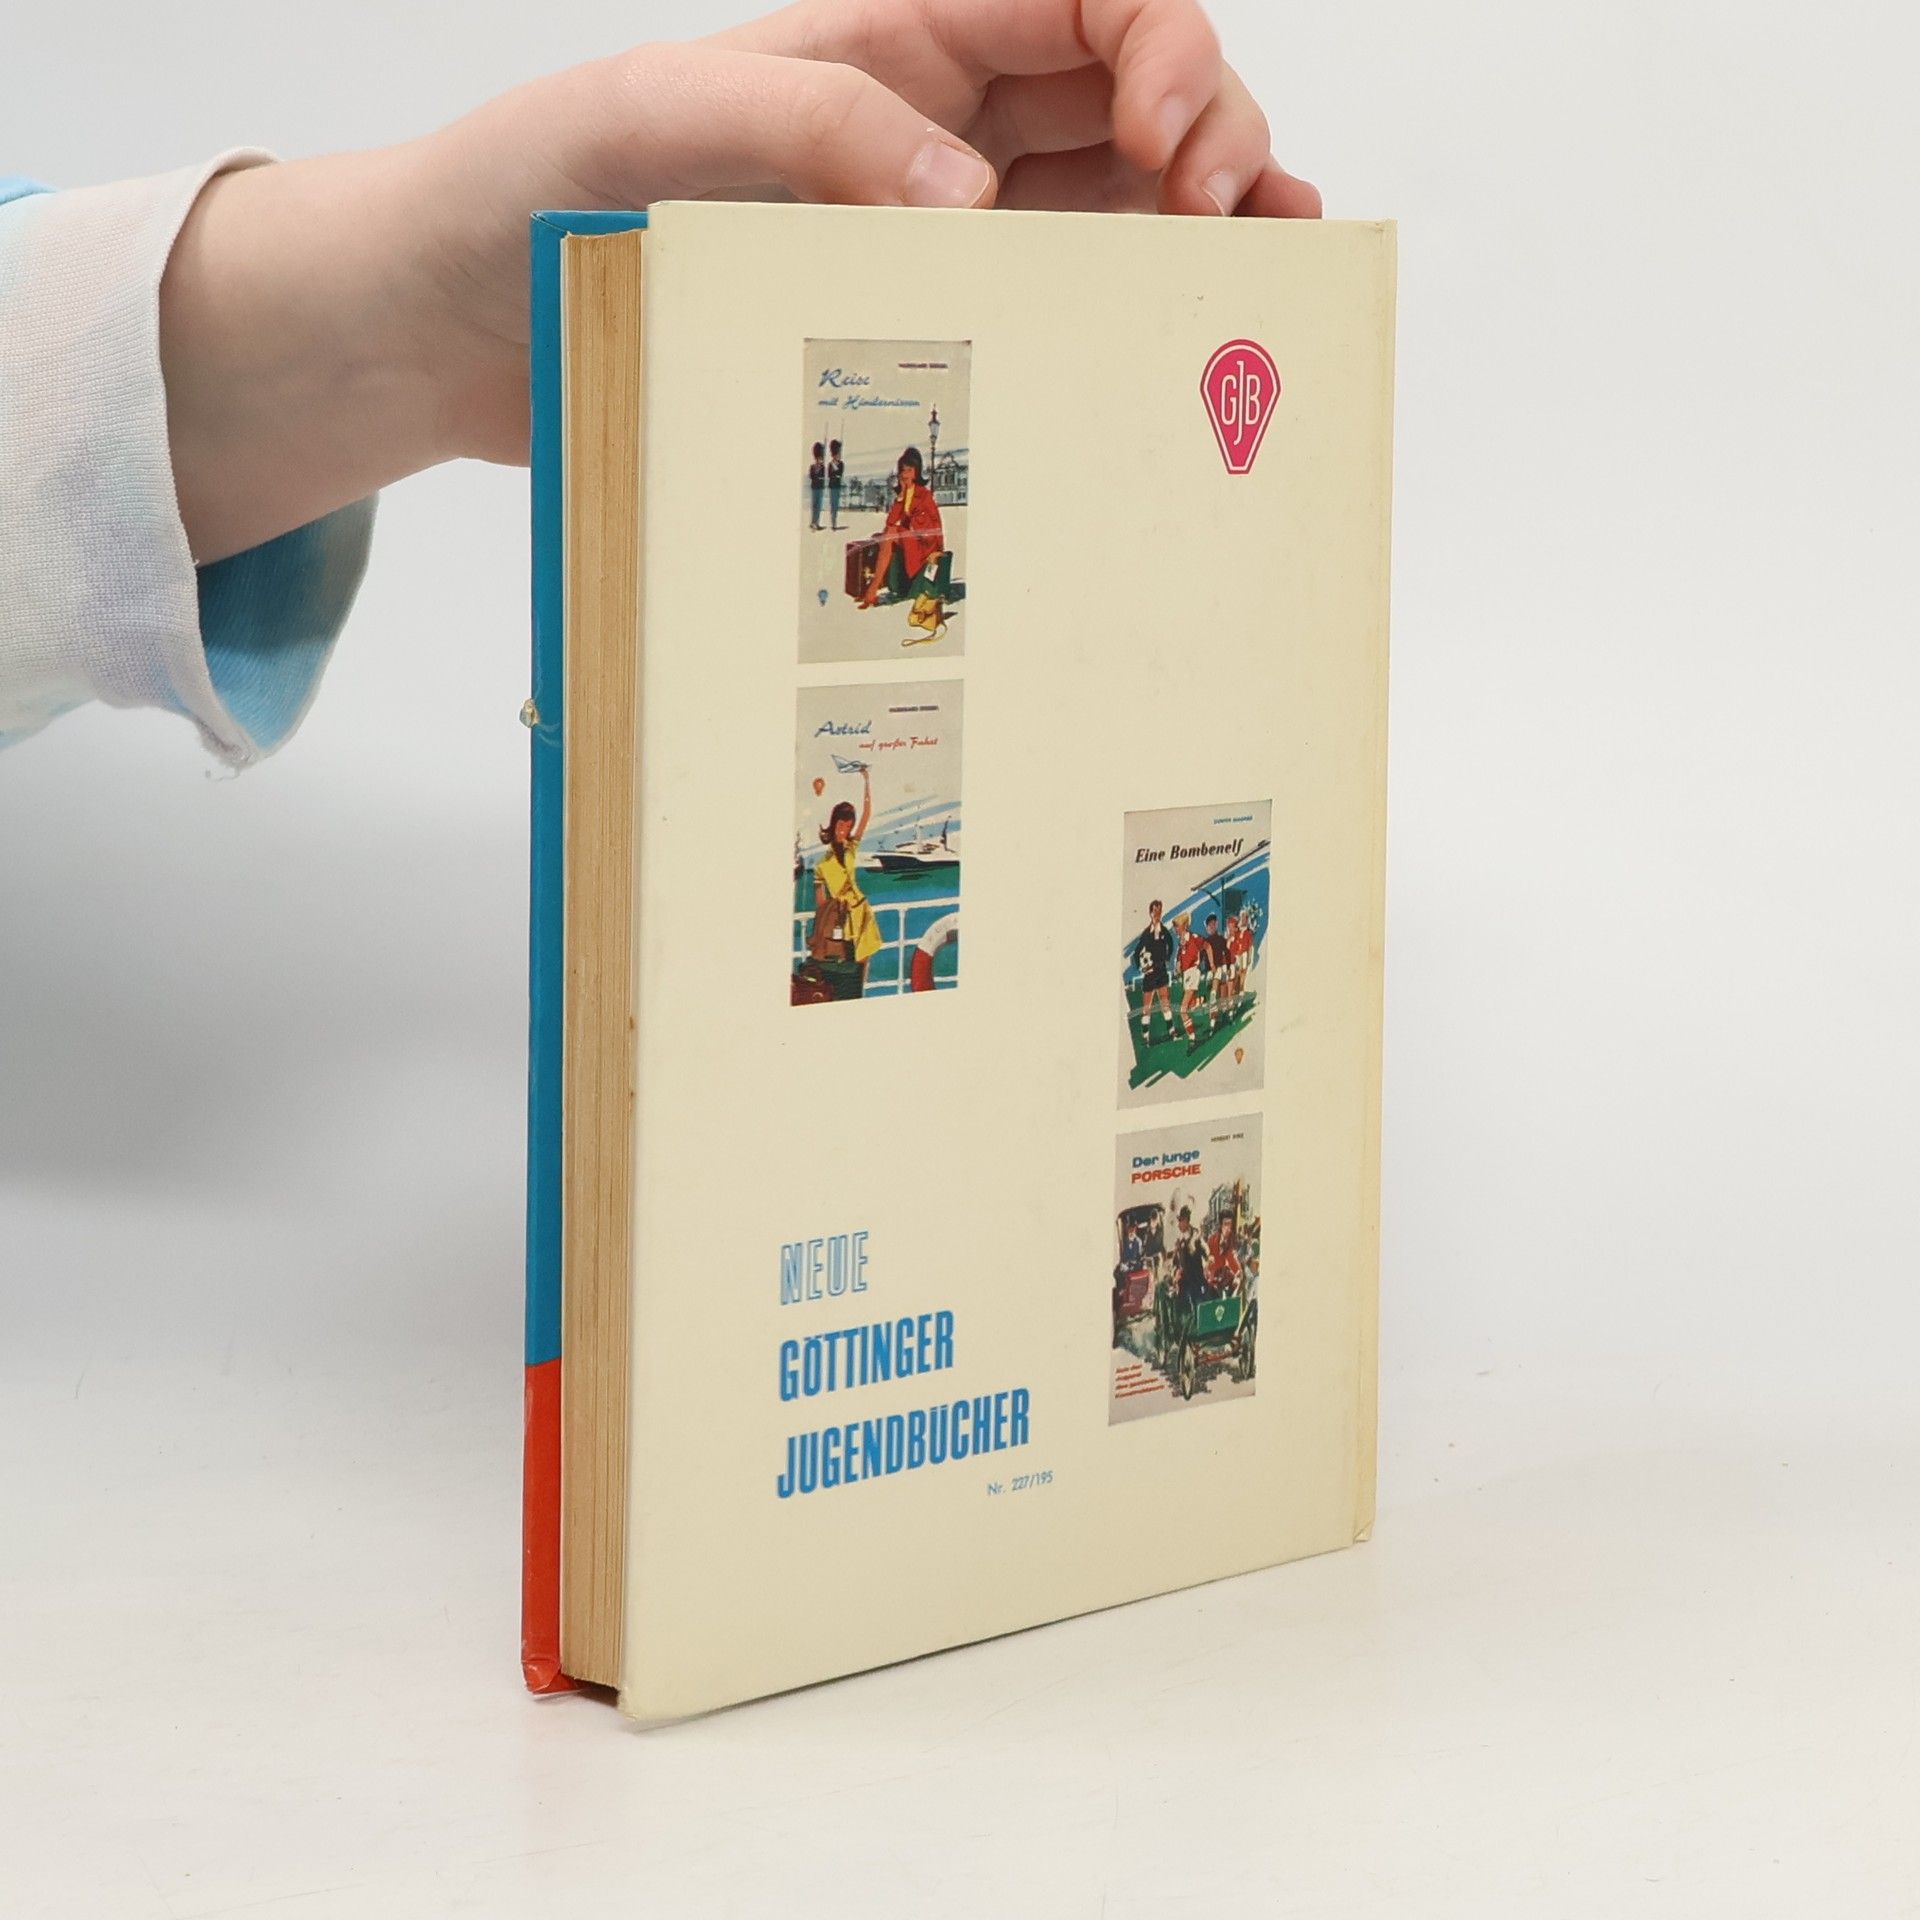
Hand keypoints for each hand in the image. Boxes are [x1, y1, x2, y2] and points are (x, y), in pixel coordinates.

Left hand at [161, 0, 1318, 562]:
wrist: (460, 325)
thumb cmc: (531, 189)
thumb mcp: (654, 121)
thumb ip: (811, 127)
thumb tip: (971, 198)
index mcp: (890, 39)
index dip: (1164, 46)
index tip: (1171, 137)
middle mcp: (934, 126)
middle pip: (1131, 93)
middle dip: (1209, 130)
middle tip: (1219, 218)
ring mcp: (939, 232)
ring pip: (1119, 202)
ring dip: (1204, 226)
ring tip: (1256, 272)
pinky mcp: (922, 324)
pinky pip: (1057, 303)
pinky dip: (1136, 312)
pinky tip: (1184, 336)